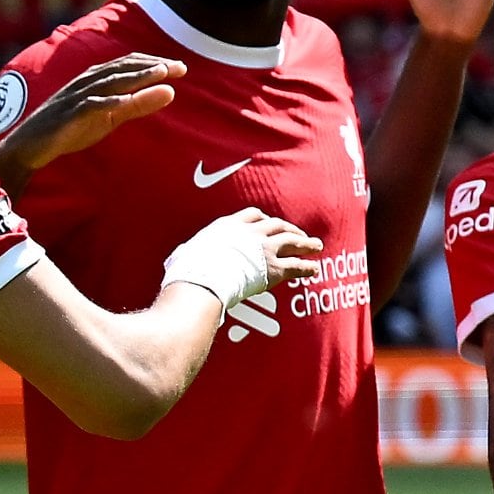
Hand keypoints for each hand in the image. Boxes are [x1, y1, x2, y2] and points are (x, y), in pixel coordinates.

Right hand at [0, 53, 182, 179]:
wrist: (30, 146)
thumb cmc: (72, 127)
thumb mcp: (111, 117)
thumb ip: (138, 104)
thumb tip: (170, 92)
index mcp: (97, 80)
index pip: (128, 64)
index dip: (154, 62)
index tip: (181, 67)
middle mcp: (87, 82)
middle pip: (122, 68)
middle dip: (150, 66)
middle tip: (179, 67)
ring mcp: (76, 97)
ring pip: (109, 82)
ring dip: (135, 77)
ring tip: (160, 75)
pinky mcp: (67, 115)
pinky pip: (89, 106)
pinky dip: (107, 102)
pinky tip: (125, 102)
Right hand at [157, 206, 323, 311]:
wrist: (203, 278)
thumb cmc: (189, 270)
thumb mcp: (186, 254)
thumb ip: (188, 255)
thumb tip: (176, 262)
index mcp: (229, 226)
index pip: (252, 215)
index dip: (264, 220)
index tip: (269, 223)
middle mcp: (250, 233)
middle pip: (276, 225)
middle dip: (290, 229)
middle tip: (299, 234)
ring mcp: (264, 249)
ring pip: (292, 241)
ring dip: (306, 243)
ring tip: (317, 246)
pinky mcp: (274, 268)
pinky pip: (296, 264)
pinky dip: (307, 266)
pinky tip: (315, 268)